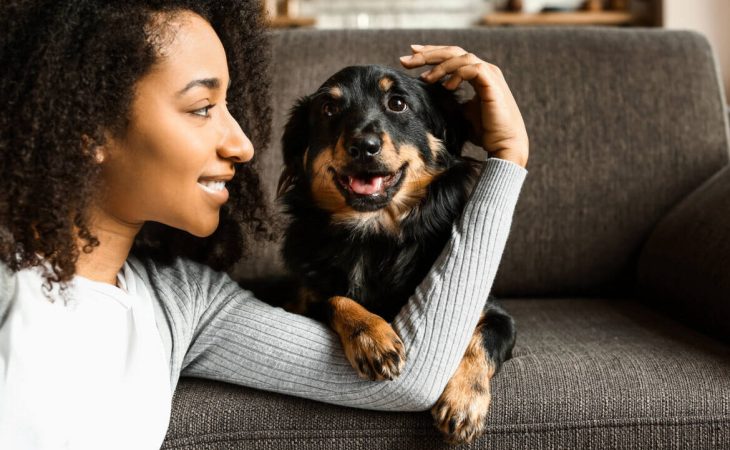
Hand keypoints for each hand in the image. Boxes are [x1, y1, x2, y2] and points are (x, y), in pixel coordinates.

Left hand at [400, 45, 528, 167]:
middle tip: (406, 59)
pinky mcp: (492, 83)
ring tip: (425, 78)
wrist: (504, 144)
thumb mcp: (460, 112)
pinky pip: (472, 68)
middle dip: (428, 54)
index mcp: (477, 74)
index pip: (452, 56)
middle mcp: (484, 70)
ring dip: (440, 65)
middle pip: (453, 51)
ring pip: (461, 57)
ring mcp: (490, 74)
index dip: (431, 54)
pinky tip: (446, 86)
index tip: (411, 55)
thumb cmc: (485, 131)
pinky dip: (457, 74)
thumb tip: (427, 95)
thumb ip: (449, 99)